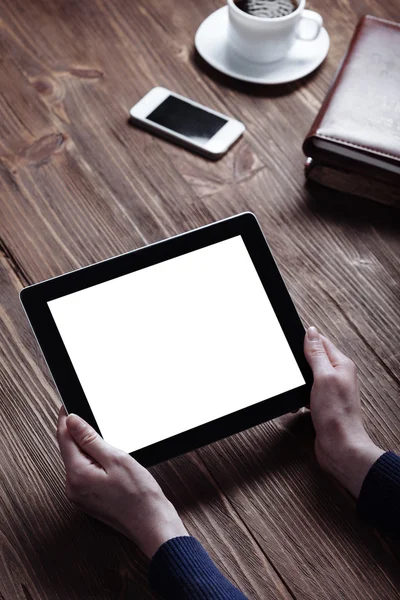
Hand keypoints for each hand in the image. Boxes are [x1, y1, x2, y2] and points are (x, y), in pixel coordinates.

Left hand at [57, 407, 187, 557]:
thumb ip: (90, 439)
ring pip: (77, 461)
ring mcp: (79, 496)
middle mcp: (73, 487)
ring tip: (103, 437)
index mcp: (77, 474)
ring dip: (86, 447)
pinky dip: (91, 461)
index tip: (67, 404)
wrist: (152, 524)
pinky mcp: (88, 500)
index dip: (65, 418)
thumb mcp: (116, 458)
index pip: (64, 438)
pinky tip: (107, 458)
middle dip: (76, 432)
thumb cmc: (139, 495)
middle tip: (88, 415)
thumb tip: (71, 421)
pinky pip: (84, 473)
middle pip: (68, 450)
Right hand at [304, 327, 384, 497]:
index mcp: (341, 364)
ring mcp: (330, 390)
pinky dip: (299, 396)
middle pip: (313, 358)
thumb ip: (316, 354)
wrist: (339, 447)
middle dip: (298, 364)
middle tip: (291, 371)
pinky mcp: (323, 404)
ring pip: (307, 376)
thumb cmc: (336, 414)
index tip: (290, 342)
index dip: (305, 340)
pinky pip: (306, 392)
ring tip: (296, 391)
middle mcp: (338, 375)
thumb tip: (311, 332)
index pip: (321, 342)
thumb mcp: (323, 377)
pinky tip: (297, 403)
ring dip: (297, 383)